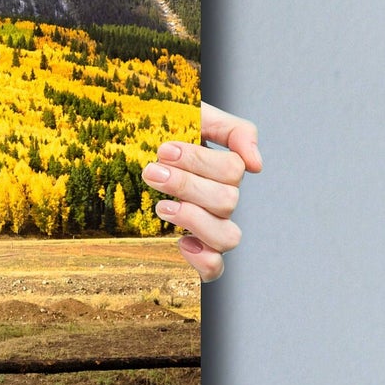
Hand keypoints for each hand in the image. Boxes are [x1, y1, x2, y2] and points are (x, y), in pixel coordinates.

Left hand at [145, 102, 260, 282]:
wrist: (127, 143)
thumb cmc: (162, 129)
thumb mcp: (196, 115)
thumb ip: (233, 130)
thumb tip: (256, 165)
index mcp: (224, 169)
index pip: (233, 170)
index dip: (199, 161)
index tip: (164, 150)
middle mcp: (222, 200)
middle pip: (227, 201)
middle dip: (186, 185)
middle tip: (151, 172)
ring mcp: (210, 227)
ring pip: (228, 237)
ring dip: (194, 220)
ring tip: (161, 206)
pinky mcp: (195, 250)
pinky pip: (215, 269)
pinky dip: (203, 260)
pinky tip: (180, 242)